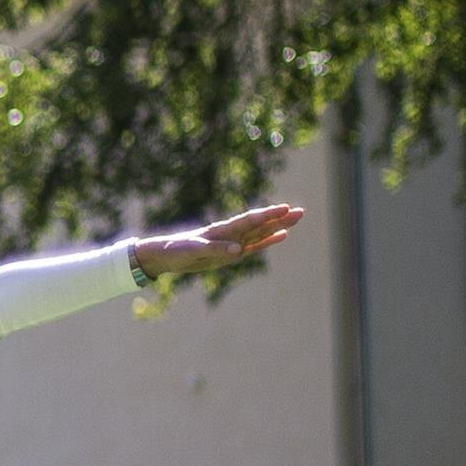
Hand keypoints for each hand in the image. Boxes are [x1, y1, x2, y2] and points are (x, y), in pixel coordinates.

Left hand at [130, 202, 302, 278]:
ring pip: (260, 233)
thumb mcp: (193, 251)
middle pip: (260, 224)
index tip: (285, 209)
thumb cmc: (175, 250)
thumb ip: (215, 249)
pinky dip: (268, 241)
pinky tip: (281, 236)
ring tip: (296, 219)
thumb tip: (240, 250)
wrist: (163, 256)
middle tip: (302, 212)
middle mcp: (230, 234)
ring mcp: (232, 242)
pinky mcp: (231, 253)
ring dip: (278, 227)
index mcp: (221, 230)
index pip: (249, 221)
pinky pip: (254, 246)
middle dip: (280, 218)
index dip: (267, 215)